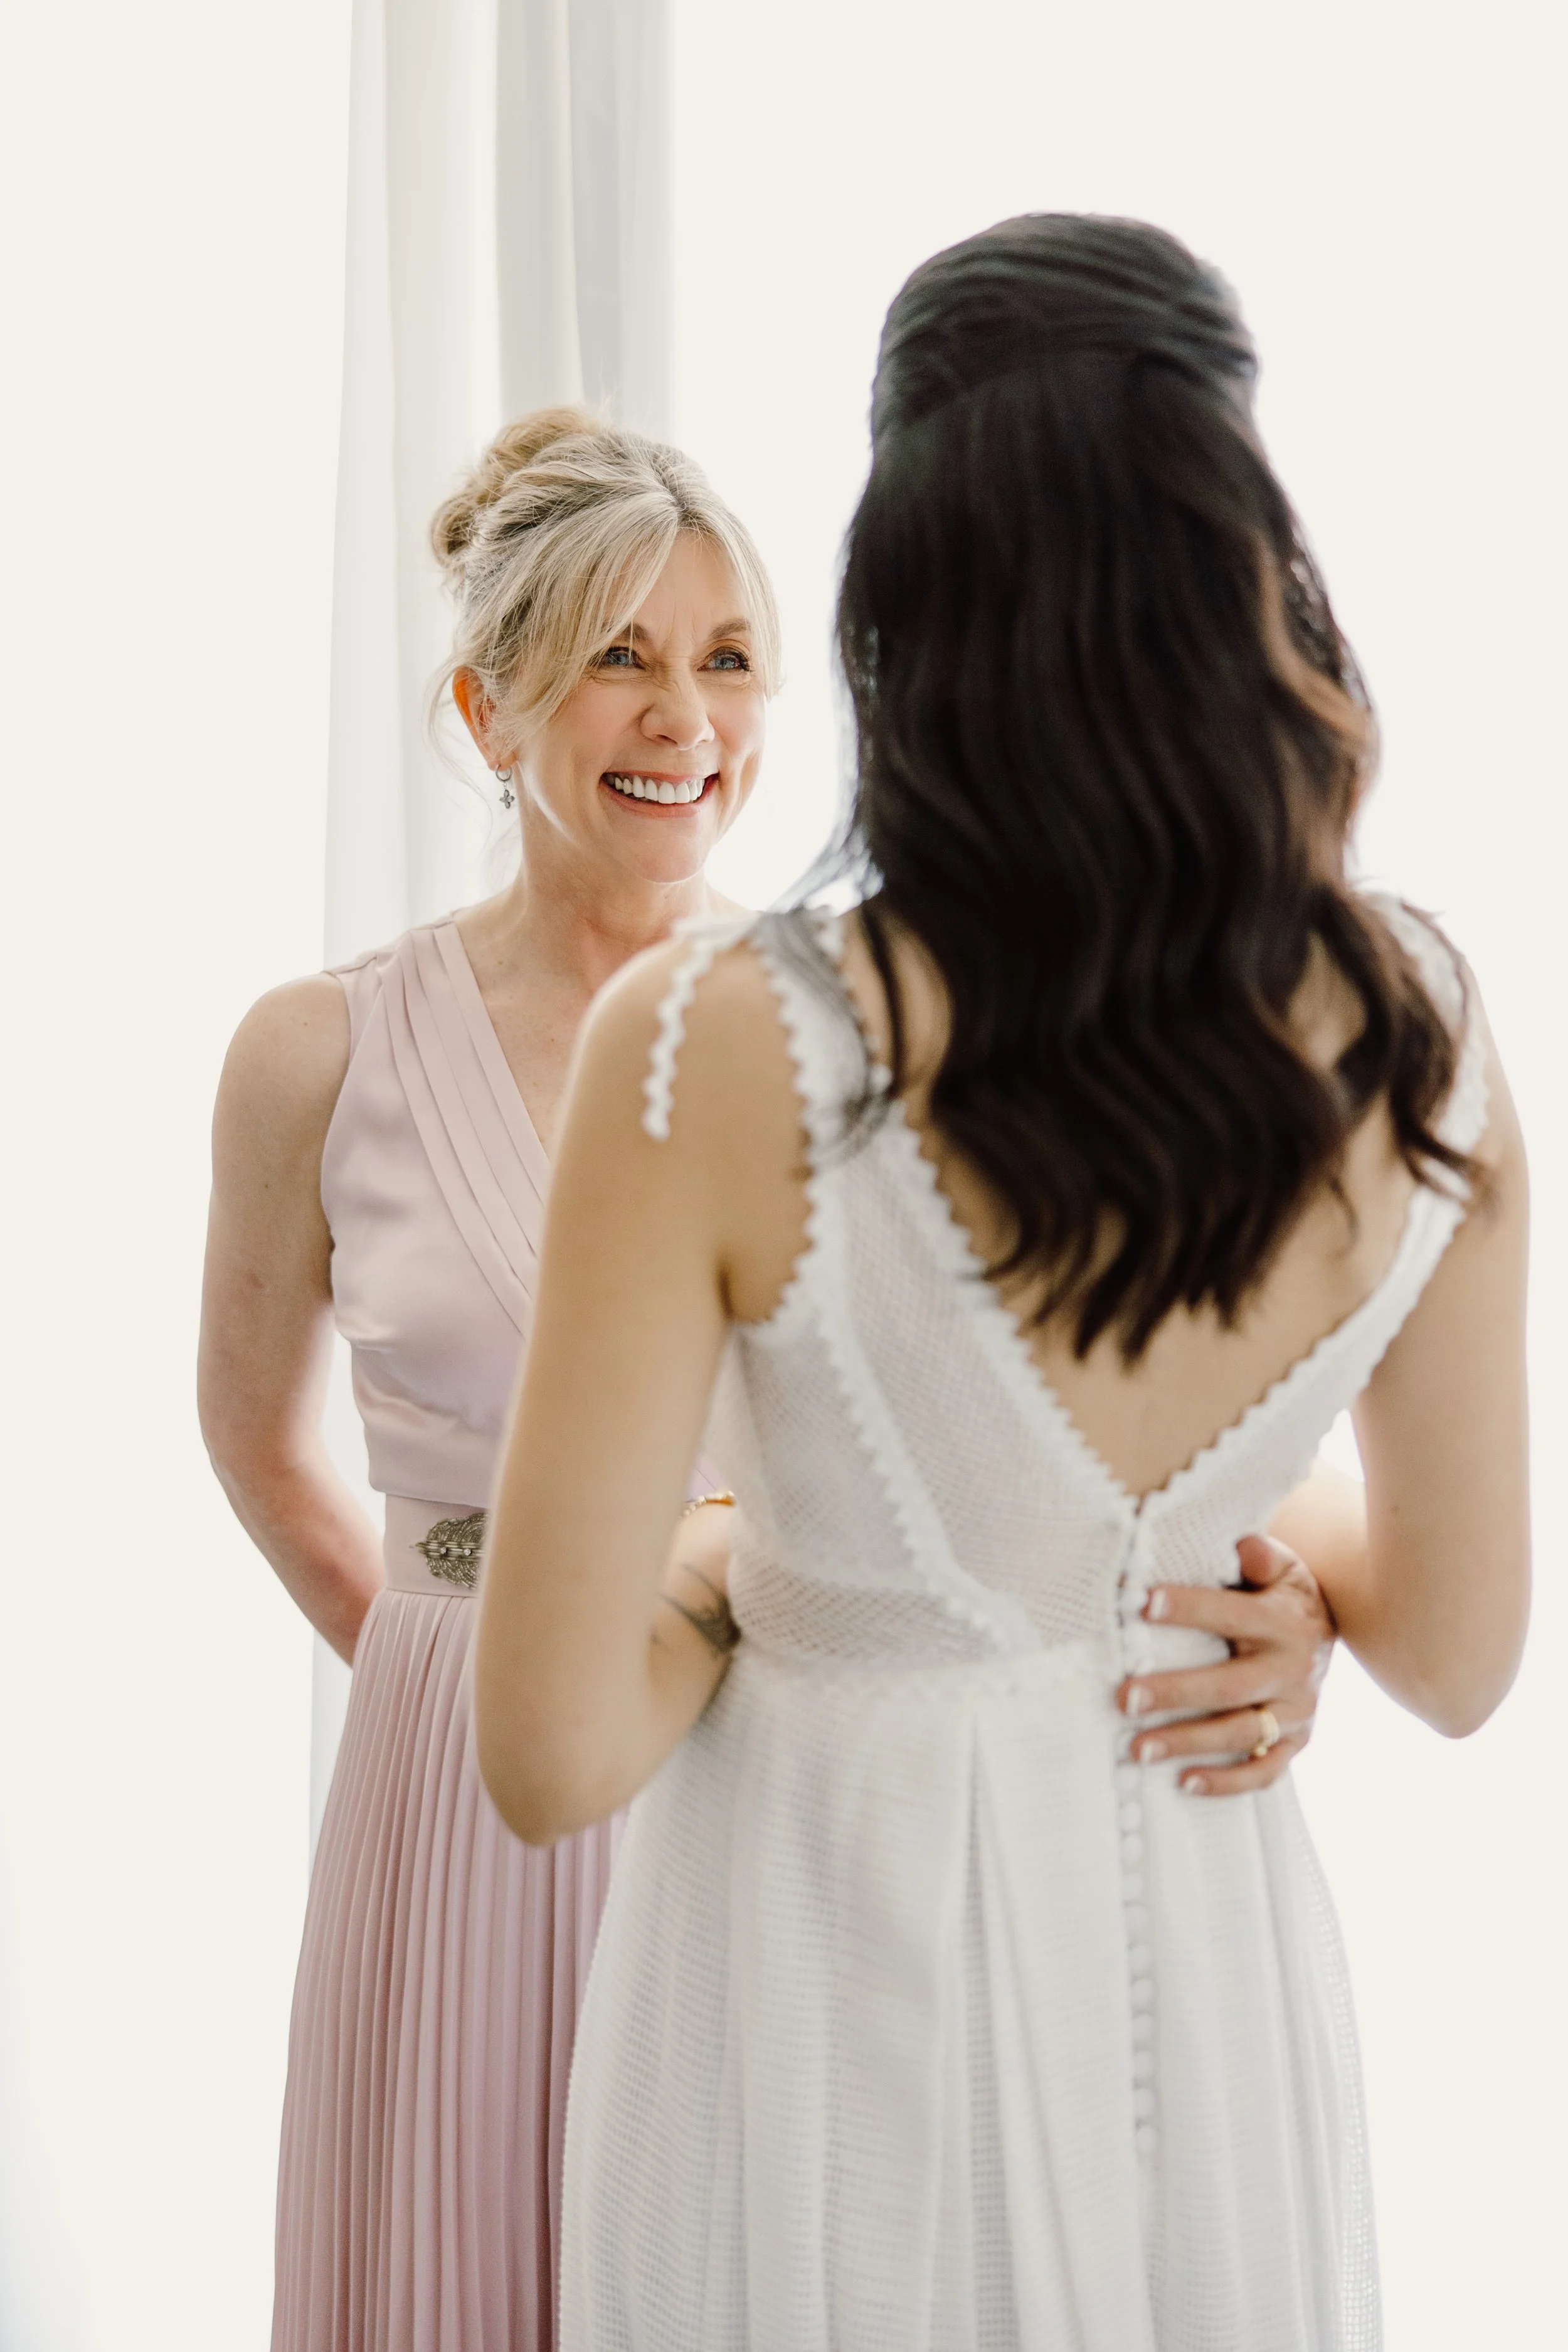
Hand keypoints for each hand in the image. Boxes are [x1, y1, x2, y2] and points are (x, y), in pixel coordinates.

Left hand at [1115, 1535, 1336, 1795]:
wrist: (1325, 1634)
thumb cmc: (1280, 1594)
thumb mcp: (1281, 1566)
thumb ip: (1260, 1555)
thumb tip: (1242, 1546)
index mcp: (1285, 1622)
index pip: (1232, 1614)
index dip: (1189, 1608)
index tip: (1142, 1603)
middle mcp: (1293, 1671)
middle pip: (1230, 1686)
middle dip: (1175, 1693)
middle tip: (1124, 1697)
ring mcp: (1296, 1713)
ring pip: (1241, 1734)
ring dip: (1187, 1742)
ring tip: (1136, 1748)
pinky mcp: (1295, 1743)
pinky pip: (1265, 1771)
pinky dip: (1227, 1782)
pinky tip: (1184, 1783)